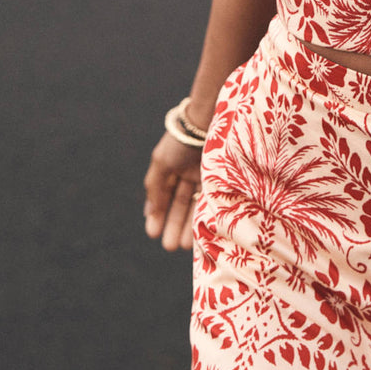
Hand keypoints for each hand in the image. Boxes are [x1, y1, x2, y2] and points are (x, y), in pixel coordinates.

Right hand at [143, 131, 203, 250]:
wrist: (208, 122)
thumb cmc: (182, 141)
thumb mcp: (162, 163)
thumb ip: (155, 187)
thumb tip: (150, 212)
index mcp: (170, 168)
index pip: (163, 196)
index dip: (157, 214)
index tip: (153, 233)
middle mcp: (187, 173)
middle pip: (179, 204)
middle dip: (173, 225)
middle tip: (168, 247)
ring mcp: (204, 176)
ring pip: (194, 206)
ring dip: (187, 226)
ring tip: (182, 246)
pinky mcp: (220, 178)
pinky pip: (209, 202)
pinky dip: (203, 217)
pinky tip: (199, 232)